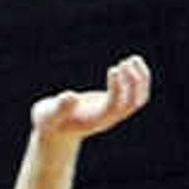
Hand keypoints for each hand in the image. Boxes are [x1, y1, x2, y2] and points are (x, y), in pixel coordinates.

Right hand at [32, 54, 152, 140]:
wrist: (56, 129)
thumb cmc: (50, 122)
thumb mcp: (48, 115)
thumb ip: (58, 108)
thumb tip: (71, 97)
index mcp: (95, 120)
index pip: (114, 106)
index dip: (118, 88)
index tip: (113, 68)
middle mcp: (109, 117)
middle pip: (133, 104)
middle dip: (134, 83)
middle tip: (124, 62)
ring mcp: (114, 111)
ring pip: (139, 99)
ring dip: (140, 79)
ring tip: (132, 59)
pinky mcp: (115, 102)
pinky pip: (136, 93)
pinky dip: (139, 78)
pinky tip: (131, 62)